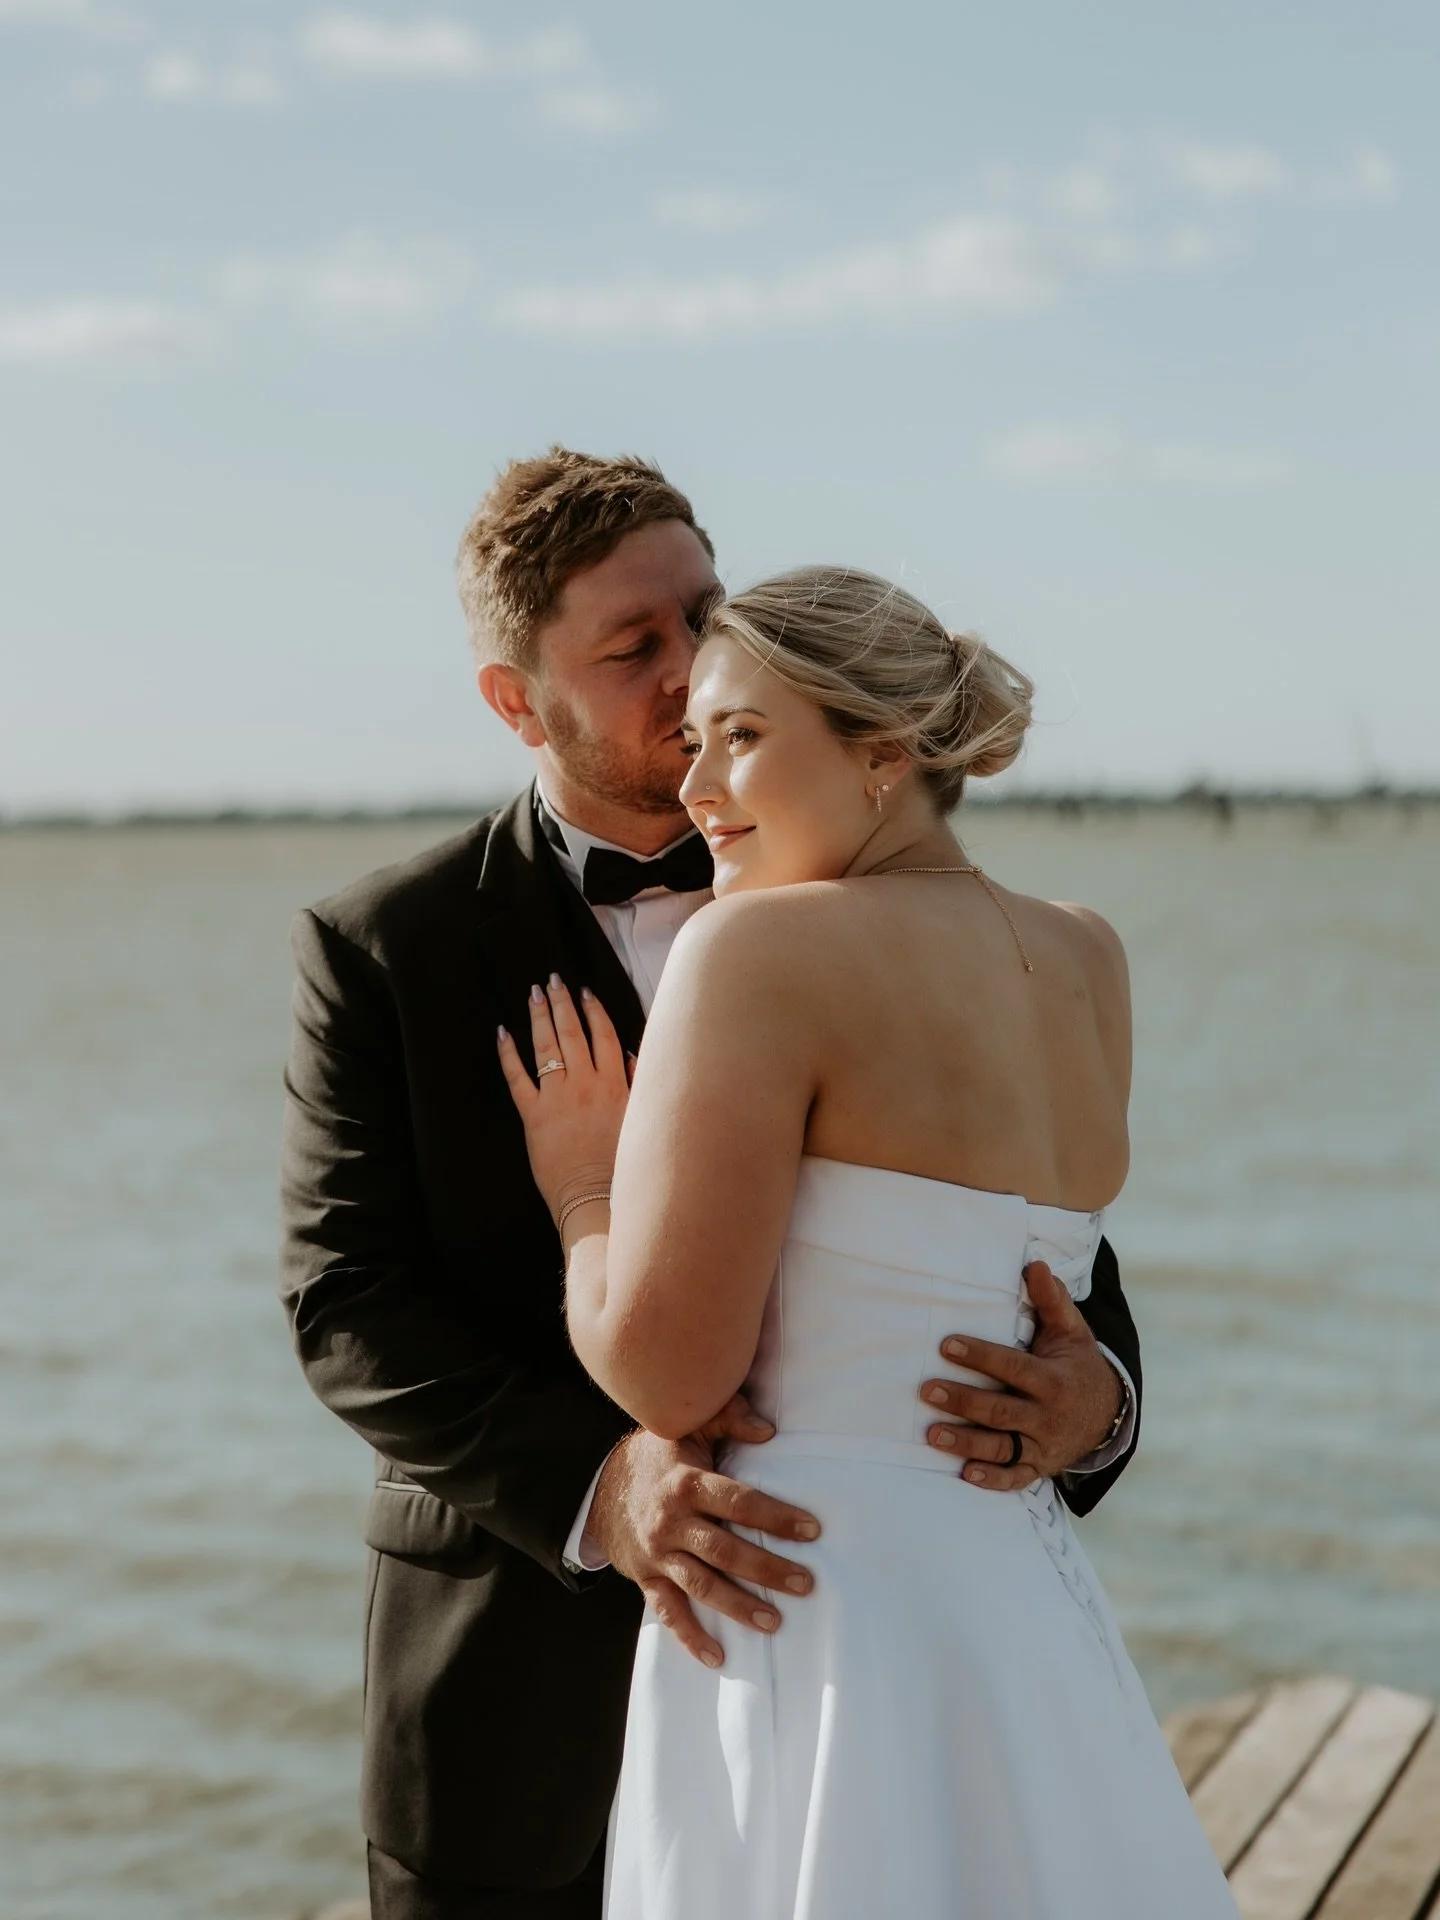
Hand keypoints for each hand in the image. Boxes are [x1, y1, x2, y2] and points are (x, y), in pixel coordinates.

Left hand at [496, 975, 629, 1218]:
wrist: (594, 1197)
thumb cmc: (619, 1166)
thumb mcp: (637, 1121)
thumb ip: (636, 1085)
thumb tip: (632, 1056)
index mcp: (614, 1085)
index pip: (604, 1036)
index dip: (594, 1011)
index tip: (586, 992)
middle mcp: (585, 1084)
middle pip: (572, 1033)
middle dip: (562, 1003)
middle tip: (553, 980)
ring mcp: (557, 1097)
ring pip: (547, 1046)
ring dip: (539, 1016)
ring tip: (534, 994)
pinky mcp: (533, 1115)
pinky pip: (517, 1077)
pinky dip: (508, 1054)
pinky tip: (503, 1033)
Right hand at [586, 1394, 821, 1668]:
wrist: (600, 1486)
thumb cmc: (658, 1455)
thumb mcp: (686, 1426)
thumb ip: (729, 1418)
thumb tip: (770, 1430)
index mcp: (688, 1483)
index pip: (739, 1502)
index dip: (775, 1517)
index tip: (812, 1531)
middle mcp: (672, 1522)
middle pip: (725, 1551)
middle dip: (767, 1570)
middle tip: (806, 1583)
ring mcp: (659, 1554)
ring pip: (702, 1586)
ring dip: (739, 1607)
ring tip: (776, 1622)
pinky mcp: (647, 1578)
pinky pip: (668, 1612)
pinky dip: (690, 1637)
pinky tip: (718, 1657)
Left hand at [919, 1261, 1122, 1491]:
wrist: (1108, 1413)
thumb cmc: (1076, 1363)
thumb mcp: (1071, 1331)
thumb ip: (1051, 1300)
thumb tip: (1034, 1264)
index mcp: (1054, 1379)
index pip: (1012, 1368)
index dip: (980, 1357)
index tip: (946, 1344)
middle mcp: (1048, 1415)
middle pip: (1001, 1411)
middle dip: (964, 1402)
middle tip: (927, 1391)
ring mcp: (1043, 1445)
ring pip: (1002, 1448)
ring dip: (966, 1442)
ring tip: (932, 1434)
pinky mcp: (1038, 1467)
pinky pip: (1015, 1478)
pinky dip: (992, 1480)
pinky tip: (965, 1474)